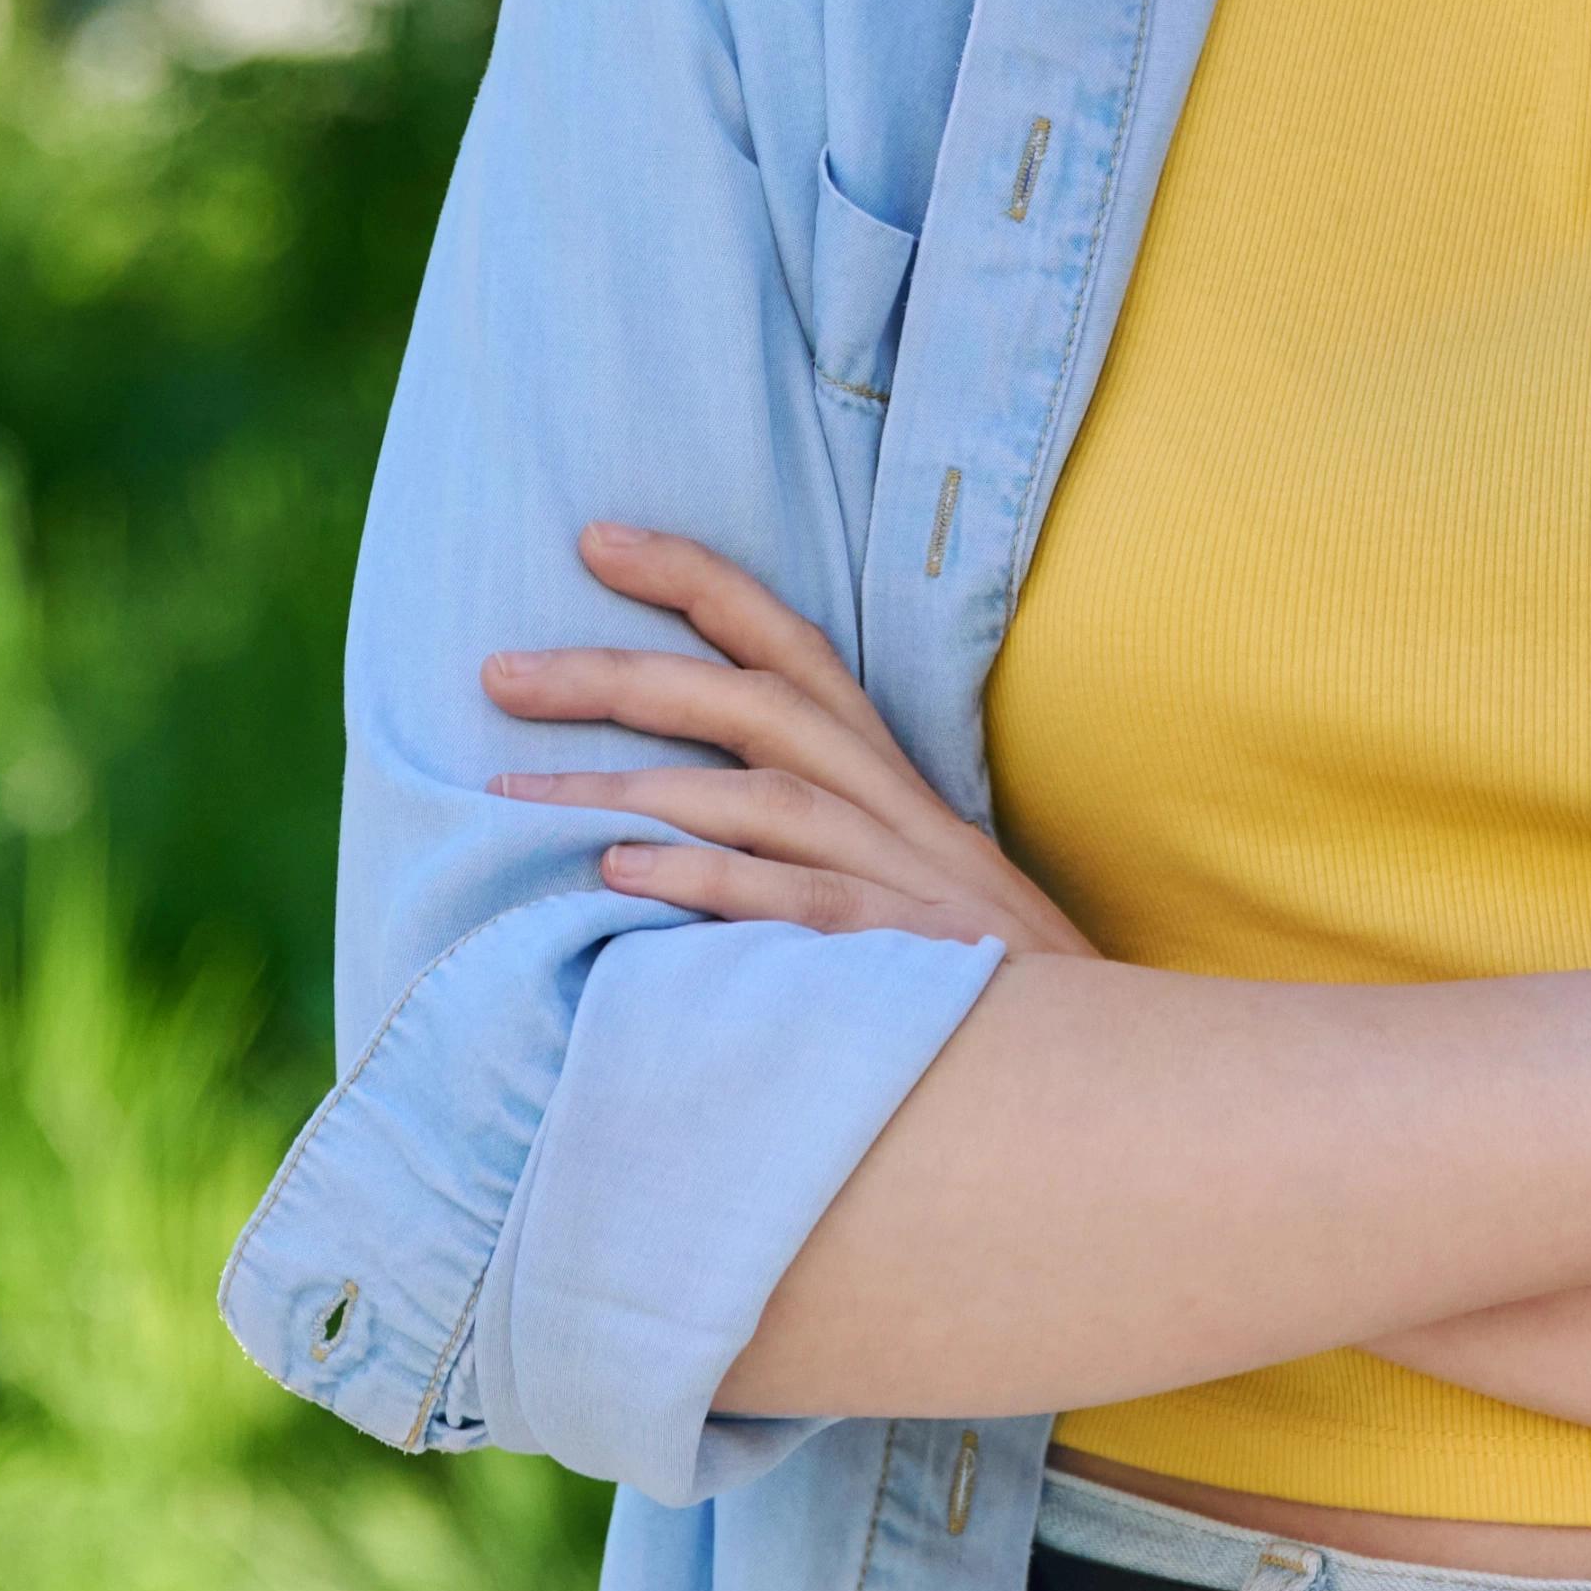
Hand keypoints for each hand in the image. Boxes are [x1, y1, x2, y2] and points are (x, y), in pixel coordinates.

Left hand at [490, 527, 1098, 960]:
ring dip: (626, 789)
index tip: (593, 538)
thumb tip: (654, 813)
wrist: (1093, 1052)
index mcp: (880, 768)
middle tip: (497, 672)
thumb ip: (795, 826)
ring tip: (511, 799)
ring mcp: (895, 872)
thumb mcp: (897, 866)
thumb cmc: (970, 967)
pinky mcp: (895, 949)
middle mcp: (885, 799)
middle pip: (746, 702)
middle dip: (617, 675)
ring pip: (753, 797)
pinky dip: (704, 882)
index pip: (785, 643)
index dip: (693, 578)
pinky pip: (791, 900)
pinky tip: (618, 879)